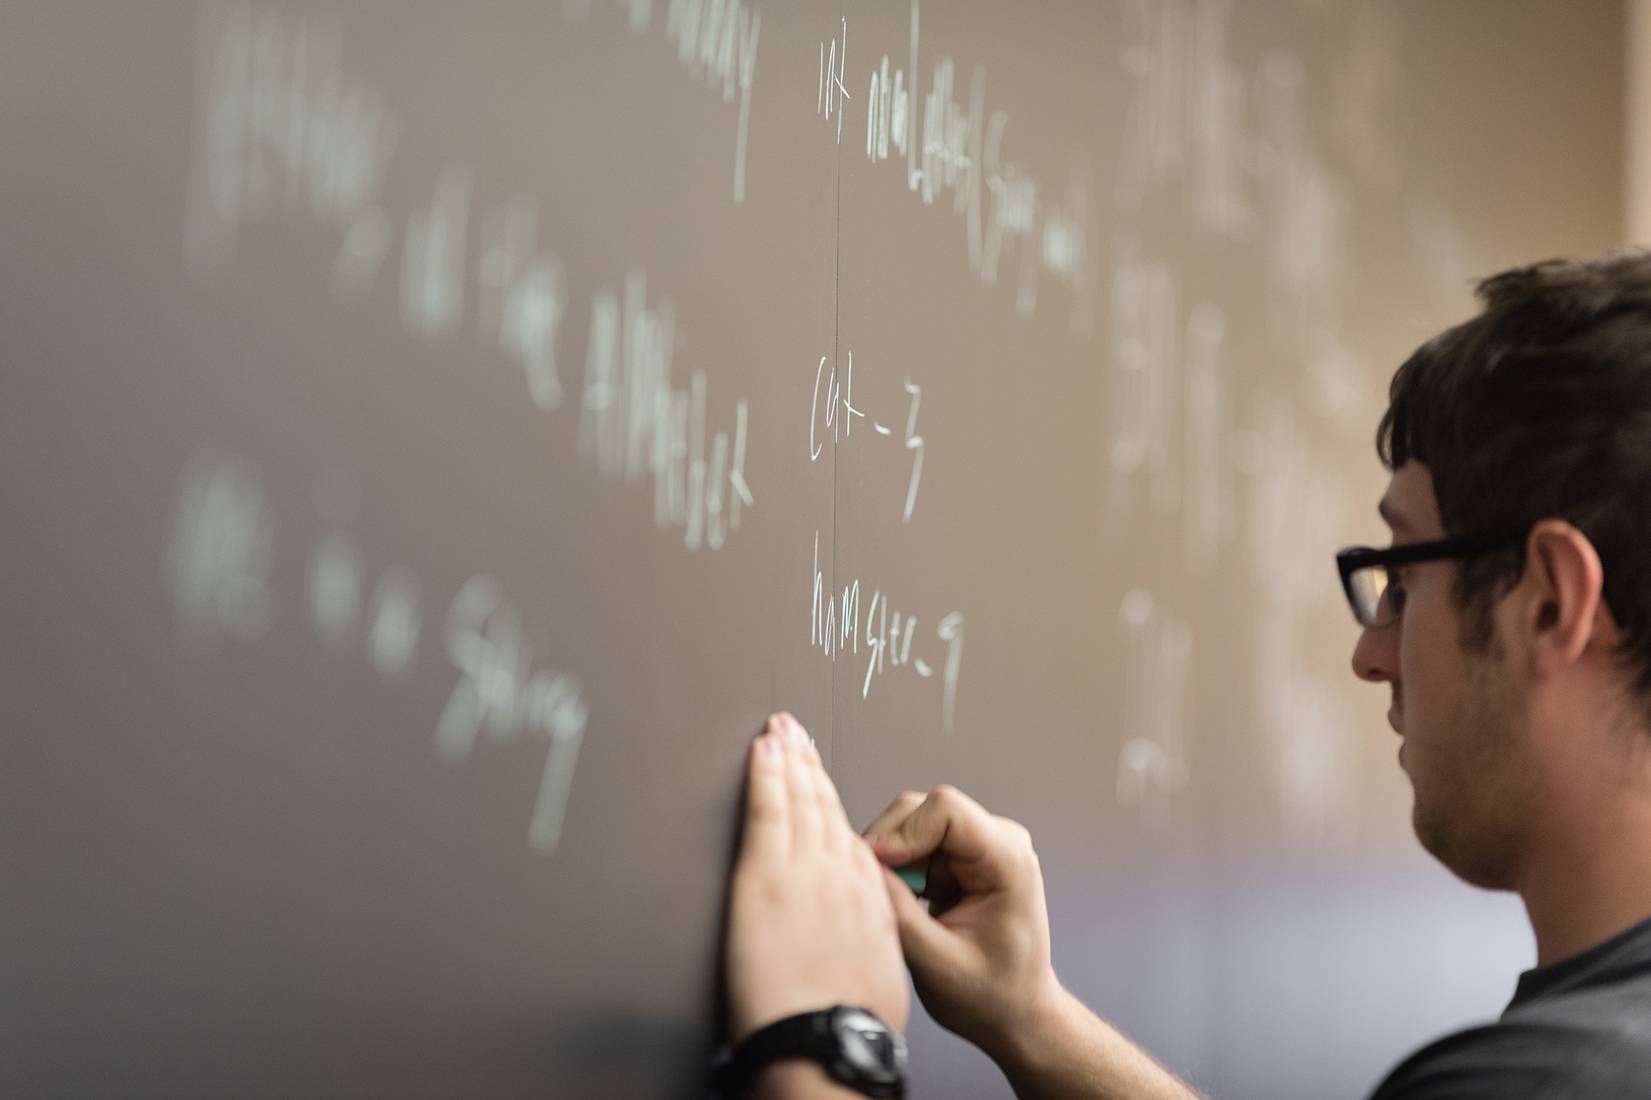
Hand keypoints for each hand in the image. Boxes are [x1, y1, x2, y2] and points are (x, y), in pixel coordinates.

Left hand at [725, 713, 909, 1046]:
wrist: (828, 1043)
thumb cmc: (851, 1026)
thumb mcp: (880, 978)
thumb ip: (868, 943)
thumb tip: (857, 946)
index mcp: (871, 900)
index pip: (852, 839)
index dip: (833, 805)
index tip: (823, 783)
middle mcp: (843, 875)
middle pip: (825, 808)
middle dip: (809, 766)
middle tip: (796, 732)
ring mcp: (806, 871)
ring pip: (799, 800)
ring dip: (789, 758)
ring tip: (780, 730)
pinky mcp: (766, 876)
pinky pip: (768, 810)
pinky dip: (766, 774)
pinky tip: (762, 748)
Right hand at [864, 786, 1060, 1061]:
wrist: (1015, 1013)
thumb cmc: (992, 996)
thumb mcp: (939, 965)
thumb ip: (901, 916)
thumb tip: (862, 871)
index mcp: (1009, 860)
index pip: (947, 809)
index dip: (902, 833)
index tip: (874, 868)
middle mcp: (996, 840)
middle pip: (920, 810)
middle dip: (888, 848)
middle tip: (875, 894)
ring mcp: (976, 845)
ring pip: (907, 824)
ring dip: (890, 862)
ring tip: (893, 907)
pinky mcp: (955, 857)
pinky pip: (909, 845)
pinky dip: (894, 870)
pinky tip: (901, 904)